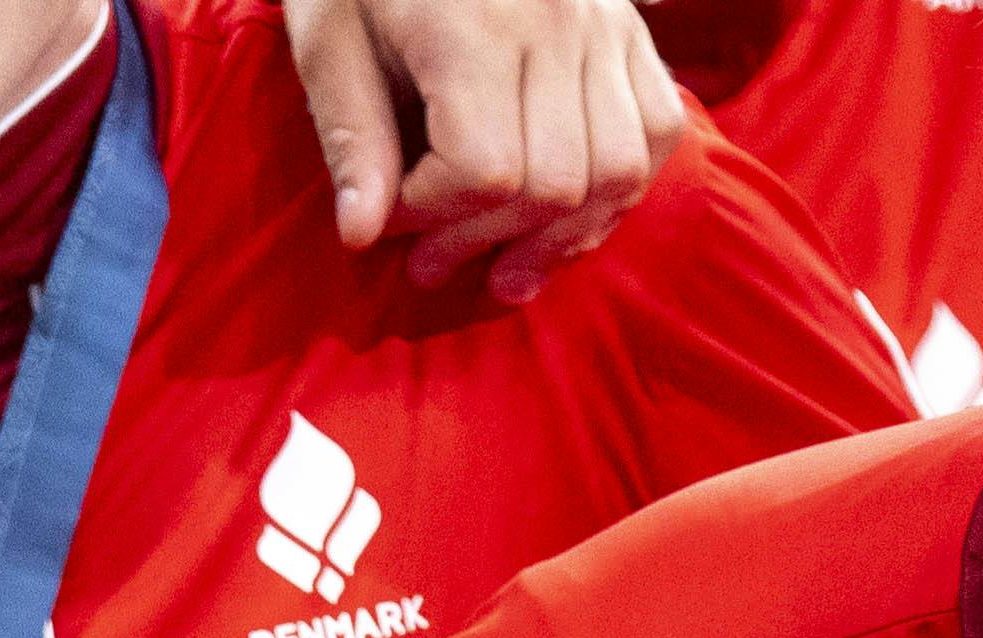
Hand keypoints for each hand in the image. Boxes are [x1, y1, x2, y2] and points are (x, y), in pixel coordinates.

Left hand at [288, 0, 702, 298]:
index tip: (390, 216)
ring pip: (616, 169)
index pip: (484, 170)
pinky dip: (617, 190)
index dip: (435, 217)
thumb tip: (363, 234)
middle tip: (430, 266)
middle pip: (554, 182)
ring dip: (561, 236)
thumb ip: (351, 134)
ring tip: (506, 269)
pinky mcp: (630, 30)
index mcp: (471, 26)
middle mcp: (555, 24)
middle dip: (487, 239)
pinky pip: (655, 132)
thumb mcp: (327, 36)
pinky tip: (565, 219)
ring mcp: (604, 25)